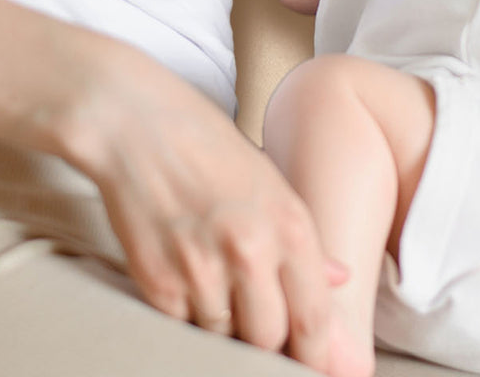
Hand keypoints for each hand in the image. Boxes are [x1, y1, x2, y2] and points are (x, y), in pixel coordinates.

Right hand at [75, 49, 347, 369]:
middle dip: (266, 341)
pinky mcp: (157, 282)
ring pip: (224, 339)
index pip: (315, 316)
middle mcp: (251, 250)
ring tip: (218, 292)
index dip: (315, 351)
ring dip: (224, 330)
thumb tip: (340, 279)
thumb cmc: (210, 147)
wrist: (139, 126)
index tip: (312, 363)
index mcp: (290, 224)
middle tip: (258, 325)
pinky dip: (186, 319)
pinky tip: (185, 284)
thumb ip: (304, 238)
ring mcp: (202, 269)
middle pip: (269, 339)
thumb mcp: (272, 181)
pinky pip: (181, 328)